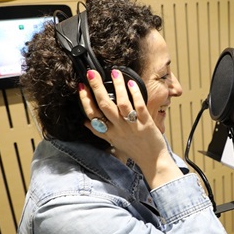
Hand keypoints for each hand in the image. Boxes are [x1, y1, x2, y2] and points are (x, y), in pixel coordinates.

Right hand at [79, 69, 182, 188]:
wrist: (152, 160)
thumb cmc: (133, 149)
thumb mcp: (113, 141)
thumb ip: (100, 131)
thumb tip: (85, 122)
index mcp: (109, 132)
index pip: (92, 115)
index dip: (85, 100)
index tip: (81, 86)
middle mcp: (118, 129)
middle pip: (104, 106)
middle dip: (96, 88)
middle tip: (91, 73)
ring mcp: (132, 125)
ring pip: (122, 103)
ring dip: (117, 86)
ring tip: (114, 72)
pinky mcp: (146, 123)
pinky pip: (139, 106)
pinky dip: (135, 94)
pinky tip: (131, 83)